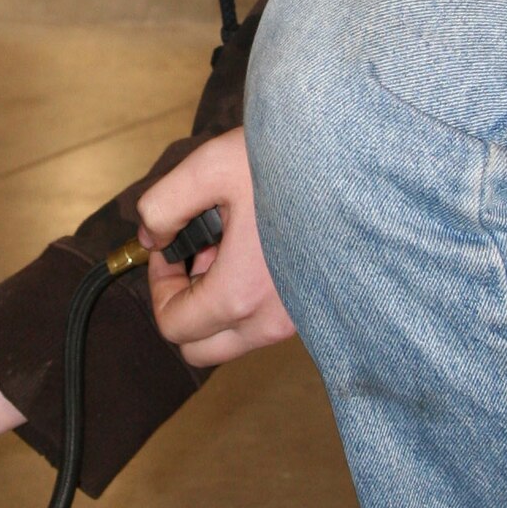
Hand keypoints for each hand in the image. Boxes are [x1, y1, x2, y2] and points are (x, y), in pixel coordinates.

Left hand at [136, 127, 294, 365]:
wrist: (356, 159)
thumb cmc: (286, 160)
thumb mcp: (208, 166)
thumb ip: (161, 206)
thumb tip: (150, 238)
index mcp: (240, 294)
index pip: (172, 326)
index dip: (158, 286)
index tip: (170, 247)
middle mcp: (272, 321)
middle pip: (199, 348)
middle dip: (184, 304)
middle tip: (195, 252)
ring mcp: (298, 320)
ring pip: (233, 338)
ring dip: (217, 302)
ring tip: (232, 244)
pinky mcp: (314, 310)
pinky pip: (264, 324)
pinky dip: (248, 299)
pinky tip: (258, 249)